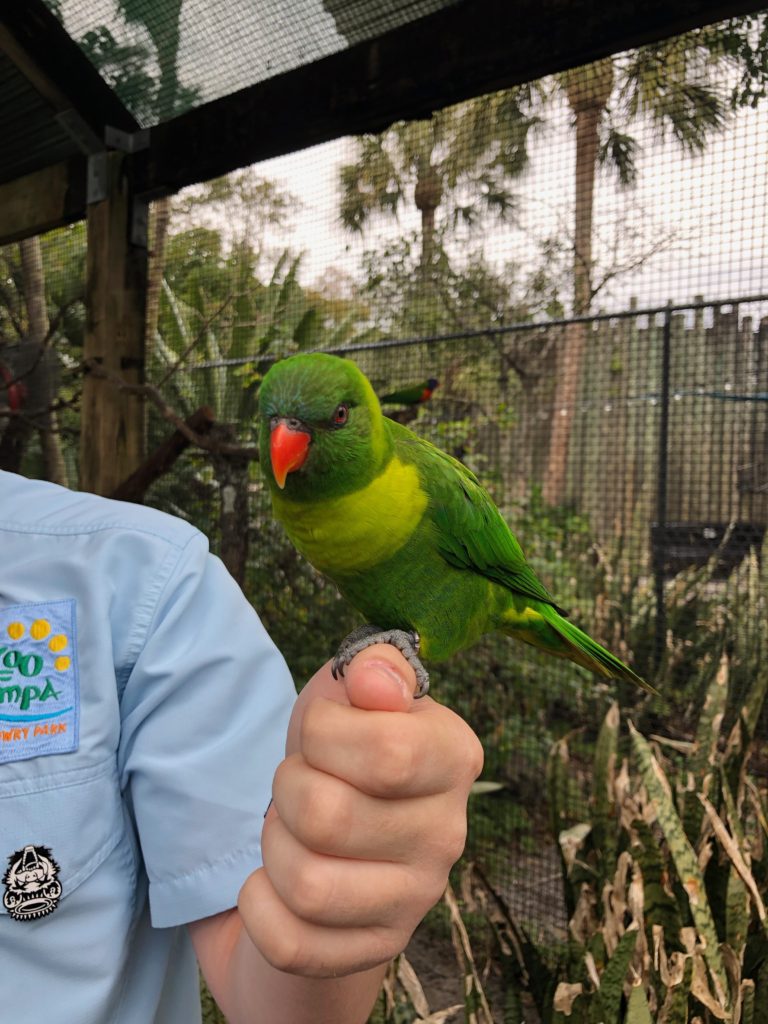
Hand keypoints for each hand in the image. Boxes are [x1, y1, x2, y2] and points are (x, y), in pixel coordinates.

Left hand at [237, 645, 483, 977]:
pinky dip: (259, 906)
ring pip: (308, 887)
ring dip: (275, 847)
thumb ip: (369, 667)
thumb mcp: (347, 691)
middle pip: (328, 817)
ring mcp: (416, 900)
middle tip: (299, 782)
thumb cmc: (339, 749)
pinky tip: (274, 880)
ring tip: (292, 829)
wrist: (326, 830)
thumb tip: (375, 679)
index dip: (322, 733)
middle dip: (287, 789)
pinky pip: (290, 943)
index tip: (318, 731)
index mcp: (453, 756)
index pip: (386, 752)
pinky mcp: (375, 950)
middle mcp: (449, 833)